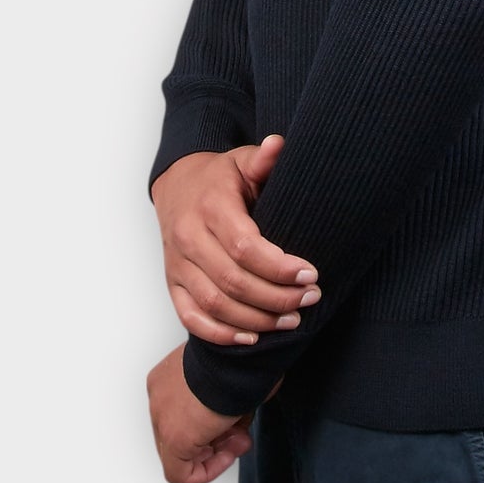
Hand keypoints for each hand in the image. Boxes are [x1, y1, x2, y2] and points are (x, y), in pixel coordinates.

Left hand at [147, 342, 284, 482]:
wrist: (237, 354)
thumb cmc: (240, 354)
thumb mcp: (229, 372)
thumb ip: (225, 397)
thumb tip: (239, 417)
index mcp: (170, 373)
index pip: (186, 410)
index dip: (215, 421)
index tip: (238, 420)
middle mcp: (159, 394)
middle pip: (185, 430)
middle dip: (217, 438)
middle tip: (242, 435)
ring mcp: (161, 417)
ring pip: (182, 452)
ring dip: (217, 453)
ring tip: (242, 441)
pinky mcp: (173, 438)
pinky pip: (180, 472)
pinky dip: (208, 470)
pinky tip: (229, 455)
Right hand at [151, 135, 322, 345]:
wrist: (177, 184)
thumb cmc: (219, 176)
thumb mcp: (242, 160)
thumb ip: (263, 158)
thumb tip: (279, 144)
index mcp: (210, 206)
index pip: (245, 247)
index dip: (279, 267)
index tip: (311, 274)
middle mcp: (189, 237)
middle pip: (233, 281)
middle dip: (277, 297)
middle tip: (310, 298)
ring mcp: (177, 264)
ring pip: (215, 304)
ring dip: (257, 319)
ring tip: (292, 319)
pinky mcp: (172, 283)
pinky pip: (191, 317)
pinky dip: (220, 334)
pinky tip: (251, 338)